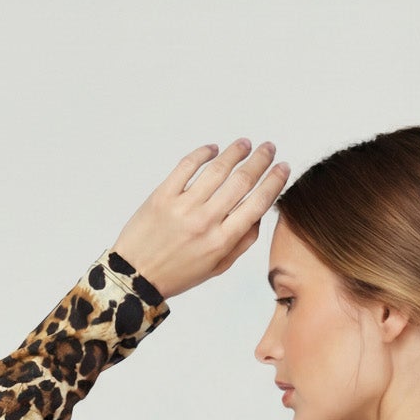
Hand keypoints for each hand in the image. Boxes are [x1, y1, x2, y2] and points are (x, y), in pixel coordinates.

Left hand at [110, 138, 289, 301]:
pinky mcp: (163, 195)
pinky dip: (203, 153)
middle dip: (260, 161)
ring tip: (245, 144)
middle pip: (241, 182)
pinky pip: (187, 166)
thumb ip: (241, 242)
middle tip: (269, 148)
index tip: (283, 168)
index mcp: (222, 241)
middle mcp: (206, 221)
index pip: (257, 204)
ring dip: (235, 152)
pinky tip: (213, 149)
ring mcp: (183, 206)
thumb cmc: (178, 274)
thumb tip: (259, 215)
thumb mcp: (217, 267)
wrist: (136, 275)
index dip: (274, 182)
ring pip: (217, 169)